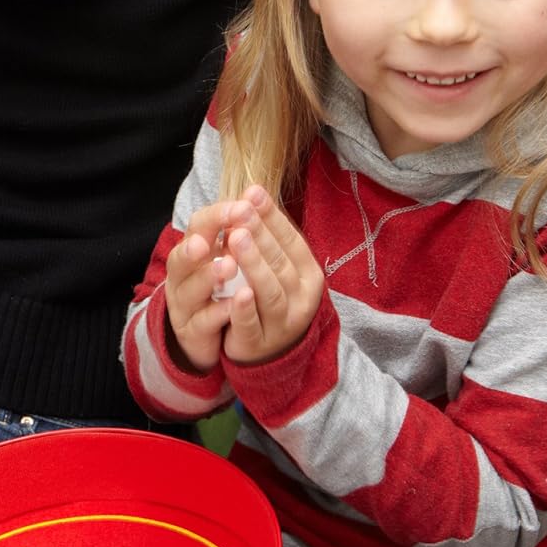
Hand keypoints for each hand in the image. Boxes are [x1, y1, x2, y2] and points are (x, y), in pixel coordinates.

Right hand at [164, 198, 237, 371]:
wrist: (204, 333)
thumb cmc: (220, 286)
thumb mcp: (226, 254)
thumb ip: (236, 230)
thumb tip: (257, 194)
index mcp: (192, 250)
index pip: (197, 225)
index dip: (217, 216)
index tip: (242, 206)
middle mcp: (182, 276)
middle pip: (183, 257)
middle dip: (203, 243)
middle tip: (227, 233)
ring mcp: (184, 305)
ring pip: (189, 289)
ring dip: (209, 275)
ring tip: (229, 265)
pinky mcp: (192, 332)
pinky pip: (203, 322)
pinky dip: (219, 312)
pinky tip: (234, 302)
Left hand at [221, 185, 322, 363]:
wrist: (271, 355)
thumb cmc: (271, 299)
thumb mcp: (277, 268)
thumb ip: (267, 236)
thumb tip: (251, 191)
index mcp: (309, 276)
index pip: (292, 241)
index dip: (272, 217)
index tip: (252, 193)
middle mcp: (301, 299)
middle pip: (280, 263)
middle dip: (260, 234)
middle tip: (241, 209)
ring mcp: (283, 324)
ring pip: (270, 291)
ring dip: (254, 264)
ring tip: (236, 238)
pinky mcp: (259, 344)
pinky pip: (252, 325)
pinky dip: (245, 309)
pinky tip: (237, 292)